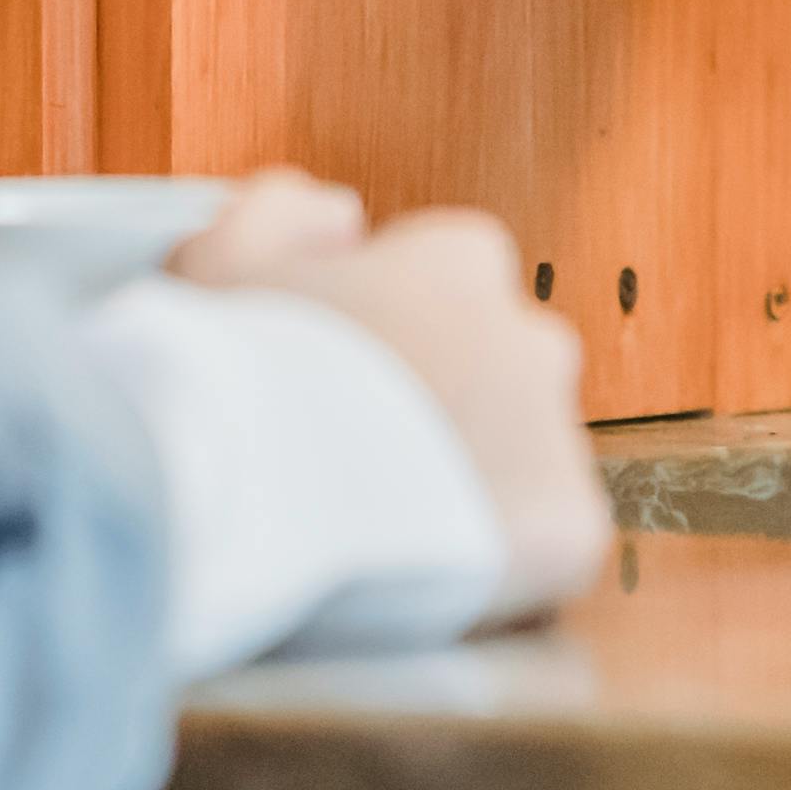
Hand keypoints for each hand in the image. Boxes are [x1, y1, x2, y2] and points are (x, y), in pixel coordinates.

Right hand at [175, 175, 608, 621]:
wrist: (255, 490)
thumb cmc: (230, 370)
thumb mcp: (220, 255)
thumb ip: (283, 210)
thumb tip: (338, 218)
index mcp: (462, 259)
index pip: (449, 287)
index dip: (387, 339)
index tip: (335, 384)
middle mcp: (531, 335)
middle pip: (497, 375)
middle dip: (443, 413)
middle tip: (357, 463)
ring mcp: (558, 436)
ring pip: (520, 467)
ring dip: (468, 490)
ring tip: (380, 532)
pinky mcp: (570, 530)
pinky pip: (539, 552)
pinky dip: (491, 569)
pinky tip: (415, 579)